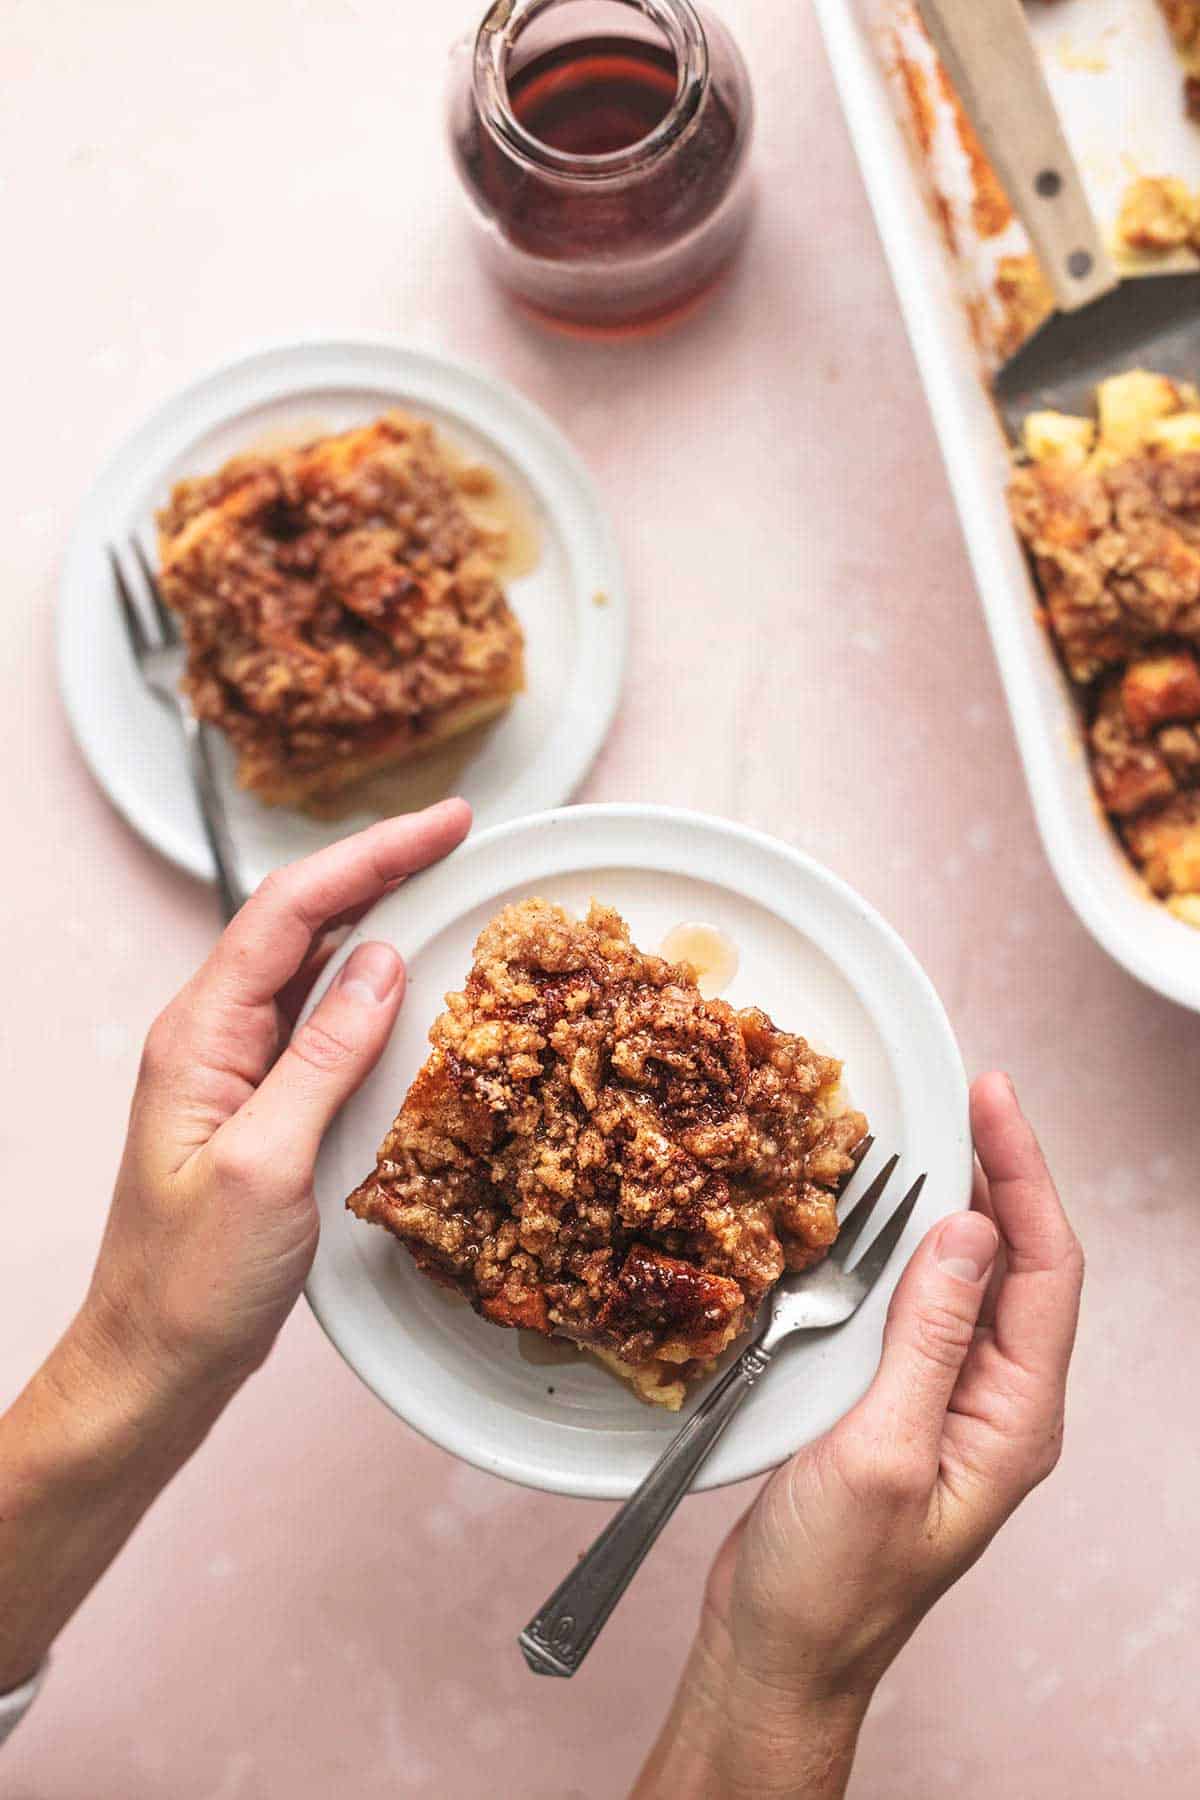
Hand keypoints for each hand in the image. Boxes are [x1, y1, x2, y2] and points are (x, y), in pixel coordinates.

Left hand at [0, 801, 469, 1693]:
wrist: (155, 1362)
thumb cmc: (191, 1282)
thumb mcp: (265, 1166)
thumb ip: (323, 1059)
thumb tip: (382, 965)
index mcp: (199, 1035)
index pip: (289, 911)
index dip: (369, 856)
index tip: (443, 826)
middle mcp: (213, 1037)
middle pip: (299, 920)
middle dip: (379, 866)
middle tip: (458, 835)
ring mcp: (236, 1069)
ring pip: (312, 964)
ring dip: (376, 914)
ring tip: (444, 882)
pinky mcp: (264, 1104)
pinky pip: (321, 1021)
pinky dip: (371, 985)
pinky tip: (407, 980)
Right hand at [636, 1074, 1083, 1799]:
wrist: (779, 1650)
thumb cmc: (833, 1580)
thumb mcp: (884, 1453)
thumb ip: (929, 1340)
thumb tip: (968, 1229)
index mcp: (1014, 1416)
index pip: (1046, 1269)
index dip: (1025, 1174)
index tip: (990, 1098)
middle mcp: (993, 1401)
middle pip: (1017, 1262)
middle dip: (996, 1172)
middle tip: (957, 1095)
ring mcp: (945, 1402)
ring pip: (965, 1280)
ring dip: (948, 1205)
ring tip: (922, 1134)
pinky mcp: (894, 1403)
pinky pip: (914, 1308)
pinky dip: (899, 1252)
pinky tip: (869, 1222)